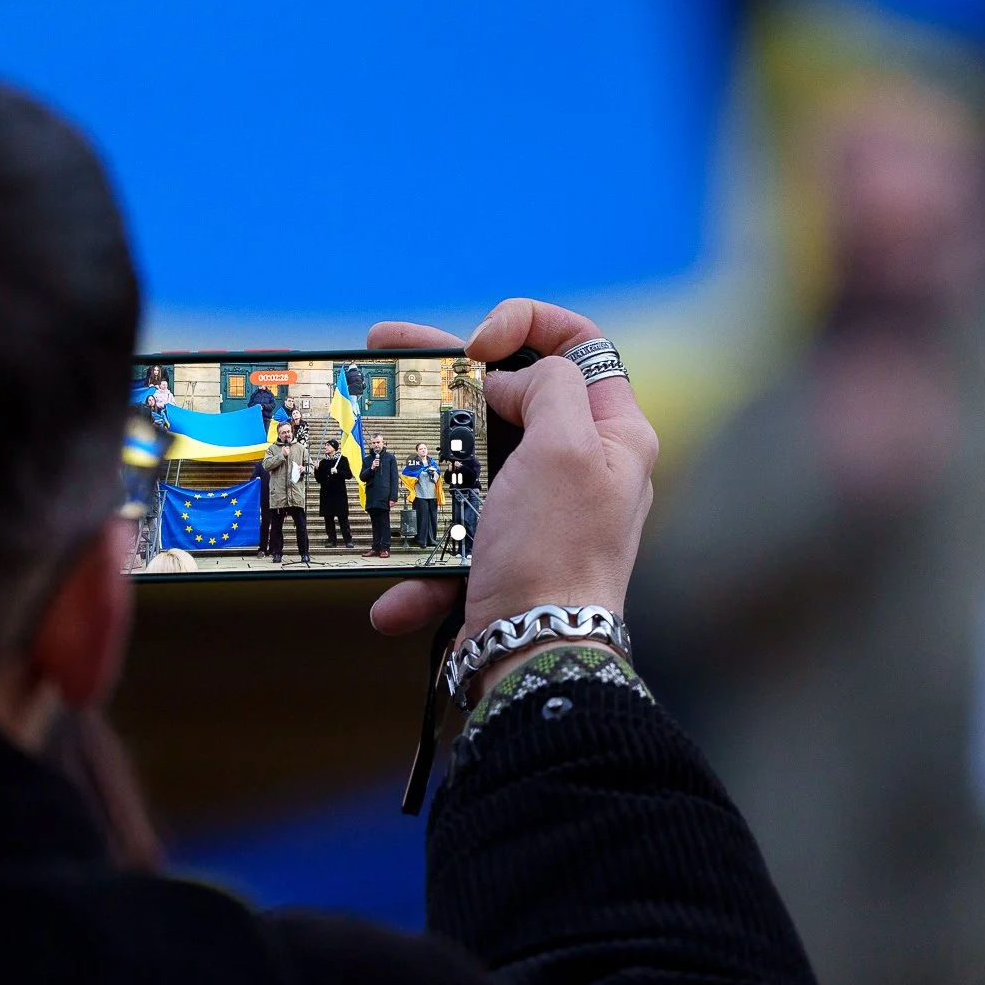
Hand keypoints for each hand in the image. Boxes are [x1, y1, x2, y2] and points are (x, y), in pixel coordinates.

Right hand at [366, 300, 658, 691]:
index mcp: (615, 434)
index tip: (477, 346)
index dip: (528, 325)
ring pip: (470, 460)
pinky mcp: (502, 552)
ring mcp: (538, 510)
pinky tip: (399, 589)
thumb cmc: (557, 554)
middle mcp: (582, 466)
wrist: (534, 659)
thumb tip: (512, 382)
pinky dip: (423, 556)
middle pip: (512, 395)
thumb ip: (550, 387)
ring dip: (421, 460)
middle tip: (390, 350)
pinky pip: (453, 532)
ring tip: (369, 437)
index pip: (582, 345)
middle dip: (449, 374)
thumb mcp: (567, 448)